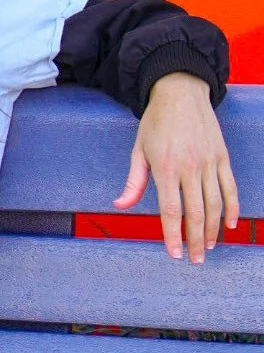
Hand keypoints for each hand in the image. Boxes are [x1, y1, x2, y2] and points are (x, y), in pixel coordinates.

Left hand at [114, 72, 238, 261]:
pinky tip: (229, 225)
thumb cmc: (156, 123)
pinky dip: (232, 208)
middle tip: (196, 260)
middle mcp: (189, 167)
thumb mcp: (138, 150)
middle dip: (196, 240)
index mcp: (165, 167)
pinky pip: (230, 188)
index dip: (173, 235)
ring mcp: (209, 162)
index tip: (175, 254)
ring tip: (209, 247)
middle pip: (196, 212)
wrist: (180, 92)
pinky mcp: (222, 157)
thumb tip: (120, 206)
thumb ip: (133, 182)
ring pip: (215, 203)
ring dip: (213, 229)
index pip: (171, 210)